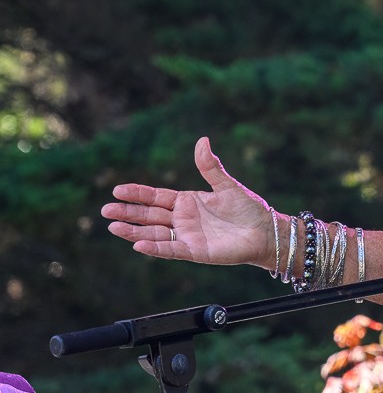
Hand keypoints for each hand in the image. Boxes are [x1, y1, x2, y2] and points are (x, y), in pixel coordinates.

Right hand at [102, 137, 273, 268]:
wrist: (266, 232)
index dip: (137, 194)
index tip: (117, 190)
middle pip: (149, 216)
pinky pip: (172, 250)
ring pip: (155, 234)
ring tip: (113, 227)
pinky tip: (138, 245)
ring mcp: (188, 236)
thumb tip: (202, 140)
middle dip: (128, 213)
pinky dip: (156, 248)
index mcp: (187, 202)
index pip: (155, 197)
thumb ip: (210, 166)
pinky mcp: (196, 252)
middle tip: (106, 211)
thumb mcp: (226, 185)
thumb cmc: (249, 209)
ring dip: (134, 232)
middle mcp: (183, 220)